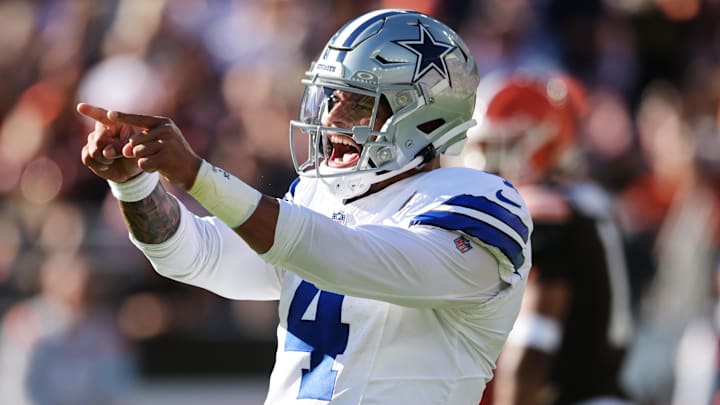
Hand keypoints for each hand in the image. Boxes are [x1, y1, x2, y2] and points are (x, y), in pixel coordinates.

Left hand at [78, 103, 201, 188]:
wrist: (192, 171)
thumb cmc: (172, 155)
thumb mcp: (160, 142)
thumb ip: (141, 142)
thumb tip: (126, 150)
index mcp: (163, 123)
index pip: (138, 119)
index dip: (122, 117)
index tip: (108, 114)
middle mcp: (166, 130)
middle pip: (134, 140)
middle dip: (135, 151)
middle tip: (152, 156)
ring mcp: (167, 144)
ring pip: (138, 152)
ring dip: (143, 160)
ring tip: (158, 161)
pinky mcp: (166, 158)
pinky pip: (143, 163)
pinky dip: (147, 168)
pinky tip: (159, 167)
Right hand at [78, 103, 141, 182]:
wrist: (129, 170)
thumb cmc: (135, 155)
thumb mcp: (134, 150)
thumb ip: (122, 148)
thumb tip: (106, 152)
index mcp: (116, 122)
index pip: (102, 115)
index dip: (91, 111)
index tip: (80, 107)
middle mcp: (102, 129)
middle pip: (99, 139)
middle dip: (110, 151)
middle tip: (120, 154)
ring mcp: (93, 139)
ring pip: (93, 150)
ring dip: (105, 159)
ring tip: (114, 159)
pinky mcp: (86, 152)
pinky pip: (87, 158)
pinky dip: (98, 165)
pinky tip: (106, 165)